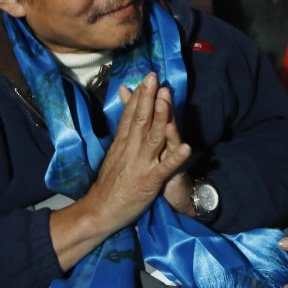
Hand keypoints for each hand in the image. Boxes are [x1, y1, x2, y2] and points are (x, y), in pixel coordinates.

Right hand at [83, 74, 189, 231]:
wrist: (100, 211)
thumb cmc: (110, 182)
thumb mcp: (114, 152)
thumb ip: (121, 131)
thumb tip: (122, 116)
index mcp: (123, 143)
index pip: (131, 115)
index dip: (140, 95)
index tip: (148, 77)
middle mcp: (130, 149)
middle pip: (140, 120)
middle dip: (148, 97)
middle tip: (154, 77)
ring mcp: (140, 164)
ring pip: (152, 138)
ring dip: (161, 117)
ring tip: (167, 99)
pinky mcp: (149, 182)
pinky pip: (165, 168)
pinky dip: (176, 158)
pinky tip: (188, 147)